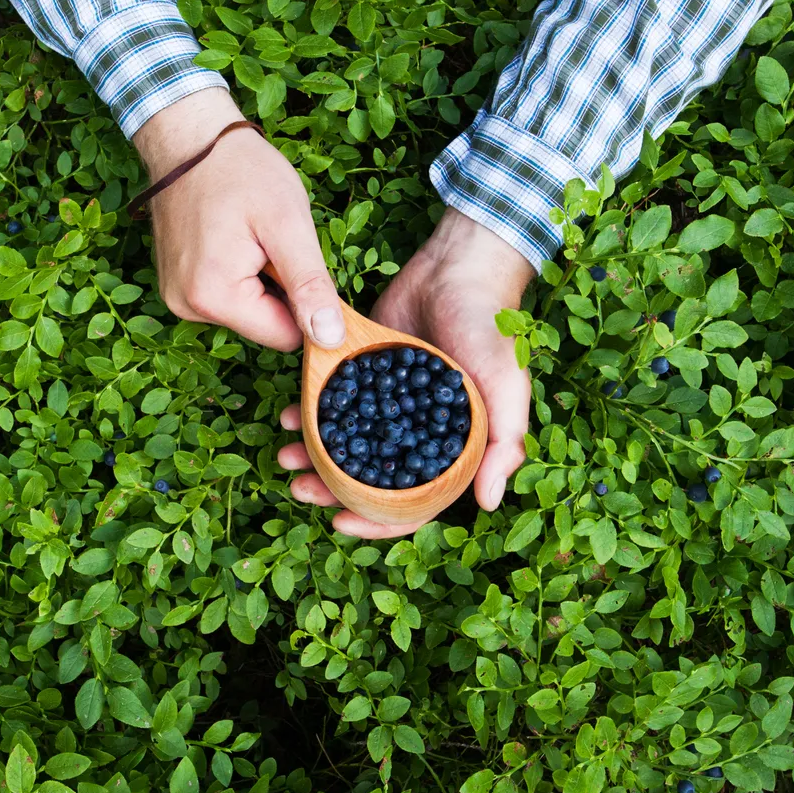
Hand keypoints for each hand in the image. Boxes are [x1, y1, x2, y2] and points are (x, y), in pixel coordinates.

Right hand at [133, 88, 343, 350]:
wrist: (189, 137)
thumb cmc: (241, 170)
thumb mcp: (287, 224)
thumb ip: (310, 285)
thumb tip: (330, 340)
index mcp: (213, 297)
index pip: (285, 337)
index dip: (306, 306)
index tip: (300, 262)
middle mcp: (188, 308)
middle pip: (264, 325)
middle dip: (280, 289)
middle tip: (271, 241)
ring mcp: (178, 298)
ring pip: (247, 312)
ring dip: (261, 280)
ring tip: (251, 235)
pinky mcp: (177, 287)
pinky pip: (226, 297)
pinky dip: (241, 274)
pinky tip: (236, 239)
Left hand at [277, 208, 534, 538]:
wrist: (459, 267)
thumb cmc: (491, 330)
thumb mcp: (507, 387)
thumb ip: (505, 444)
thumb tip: (487, 503)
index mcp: (449, 448)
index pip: (413, 503)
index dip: (377, 522)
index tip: (338, 524)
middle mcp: (414, 433)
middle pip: (367, 479)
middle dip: (330, 489)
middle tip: (299, 487)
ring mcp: (385, 403)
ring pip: (343, 443)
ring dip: (313, 454)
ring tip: (285, 455)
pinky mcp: (363, 371)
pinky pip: (332, 400)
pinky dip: (310, 411)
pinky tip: (290, 413)